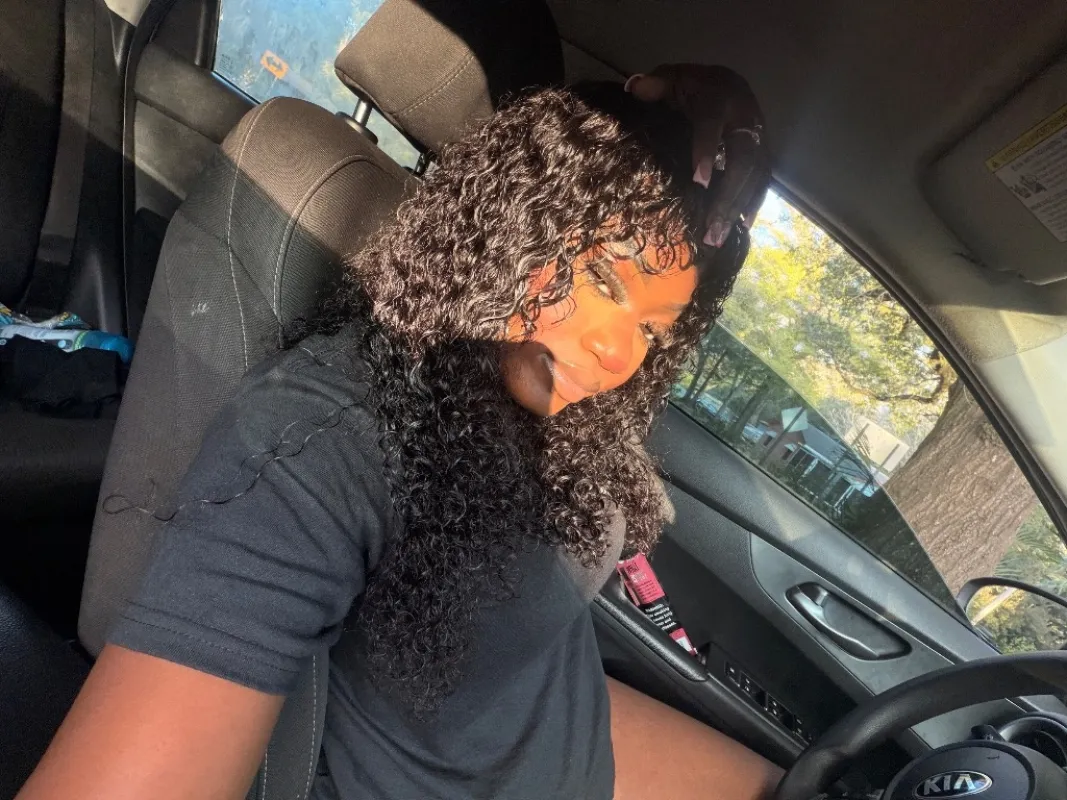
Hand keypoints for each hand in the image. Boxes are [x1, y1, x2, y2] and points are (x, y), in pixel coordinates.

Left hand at [625, 64, 769, 247]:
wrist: (725, 82)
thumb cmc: (691, 86)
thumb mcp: (672, 79)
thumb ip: (656, 85)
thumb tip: (638, 88)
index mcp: (719, 97)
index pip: (712, 125)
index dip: (706, 151)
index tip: (699, 182)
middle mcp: (745, 118)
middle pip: (744, 158)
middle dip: (728, 194)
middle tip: (710, 227)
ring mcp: (759, 136)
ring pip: (757, 173)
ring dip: (739, 206)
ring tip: (718, 236)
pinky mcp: (765, 150)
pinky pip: (764, 179)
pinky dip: (753, 203)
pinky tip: (740, 226)